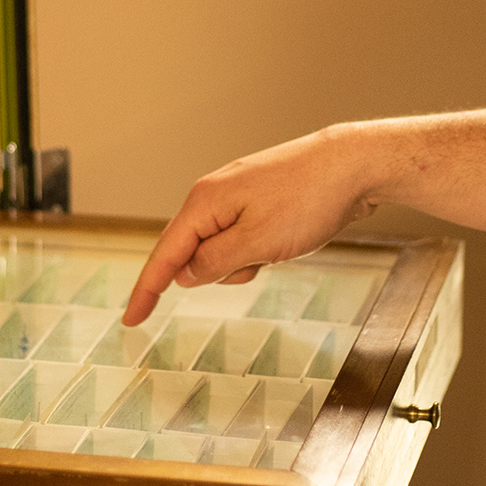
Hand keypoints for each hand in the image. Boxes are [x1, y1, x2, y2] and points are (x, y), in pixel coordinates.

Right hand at [124, 126, 380, 325]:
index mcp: (204, 203)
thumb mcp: (257, 243)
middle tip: (258, 262)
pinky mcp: (259, 201)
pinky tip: (284, 242)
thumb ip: (215, 263)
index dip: (146, 290)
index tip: (130, 320)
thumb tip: (185, 275)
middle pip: (191, 250)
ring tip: (278, 248)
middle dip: (213, 272)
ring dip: (241, 263)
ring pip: (221, 249)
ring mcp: (237, 197)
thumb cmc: (308, 198)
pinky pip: (243, 239)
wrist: (354, 165)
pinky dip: (256, 252)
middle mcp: (213, 196)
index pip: (164, 255)